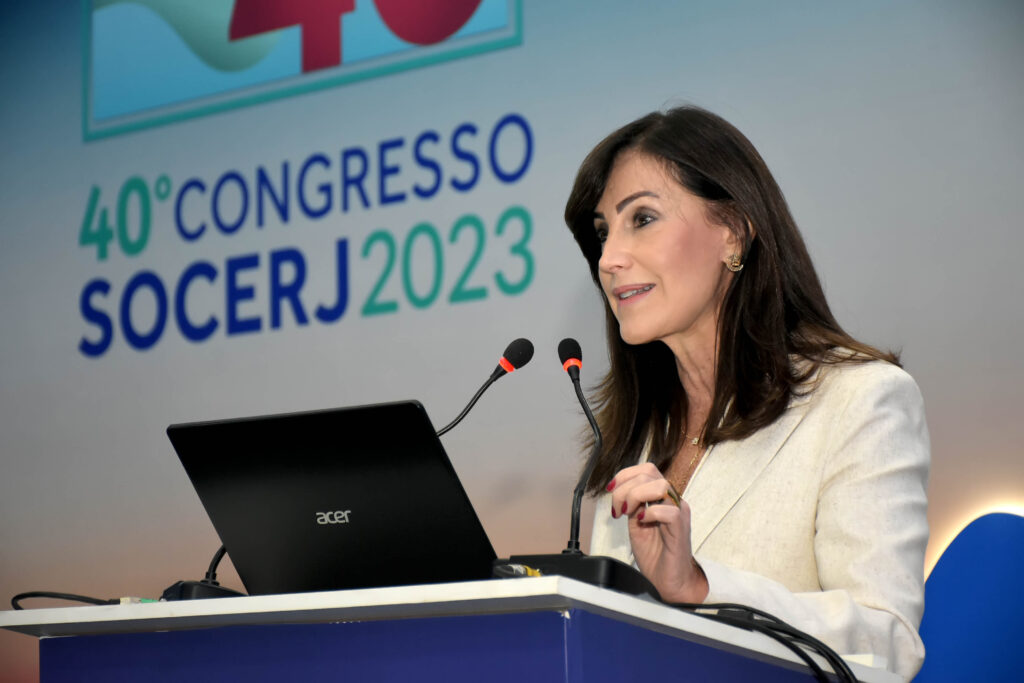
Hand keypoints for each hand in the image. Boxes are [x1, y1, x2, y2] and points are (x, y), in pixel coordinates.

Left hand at [607, 462, 708, 602]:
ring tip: (628, 514)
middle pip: (650, 473)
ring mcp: (679, 512)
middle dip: (625, 487)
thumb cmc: (654, 553)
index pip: (646, 469)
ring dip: (636, 496)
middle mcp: (673, 500)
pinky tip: (641, 522)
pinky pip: (668, 511)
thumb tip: (619, 490)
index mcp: (662, 497)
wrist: (667, 580)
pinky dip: (650, 513)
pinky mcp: (681, 528)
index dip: (625, 474)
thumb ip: (631, 504)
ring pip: (660, 486)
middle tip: (618, 509)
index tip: (611, 489)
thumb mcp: (635, 522)